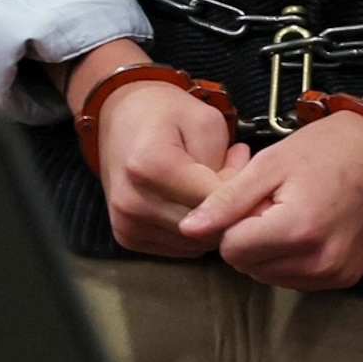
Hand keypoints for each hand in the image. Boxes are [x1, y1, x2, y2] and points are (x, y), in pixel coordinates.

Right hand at [74, 44, 248, 257]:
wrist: (121, 117)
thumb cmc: (165, 113)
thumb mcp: (206, 122)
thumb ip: (226, 166)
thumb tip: (241, 205)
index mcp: (149, 166)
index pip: (212, 200)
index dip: (237, 186)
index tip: (240, 163)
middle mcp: (132, 201)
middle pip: (204, 227)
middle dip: (225, 205)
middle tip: (227, 172)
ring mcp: (126, 223)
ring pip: (195, 243)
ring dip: (210, 220)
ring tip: (207, 183)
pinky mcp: (126, 237)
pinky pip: (178, 247)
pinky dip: (193, 230)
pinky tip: (189, 200)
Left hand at [178, 115, 362, 290]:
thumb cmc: (324, 149)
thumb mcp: (269, 164)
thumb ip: (227, 201)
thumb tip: (187, 230)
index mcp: (296, 230)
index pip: (231, 250)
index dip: (234, 222)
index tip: (255, 198)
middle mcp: (318, 262)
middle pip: (249, 267)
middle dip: (251, 237)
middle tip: (276, 202)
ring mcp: (335, 275)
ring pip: (270, 277)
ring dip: (270, 250)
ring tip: (294, 212)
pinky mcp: (347, 279)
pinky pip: (297, 280)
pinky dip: (293, 258)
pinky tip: (309, 227)